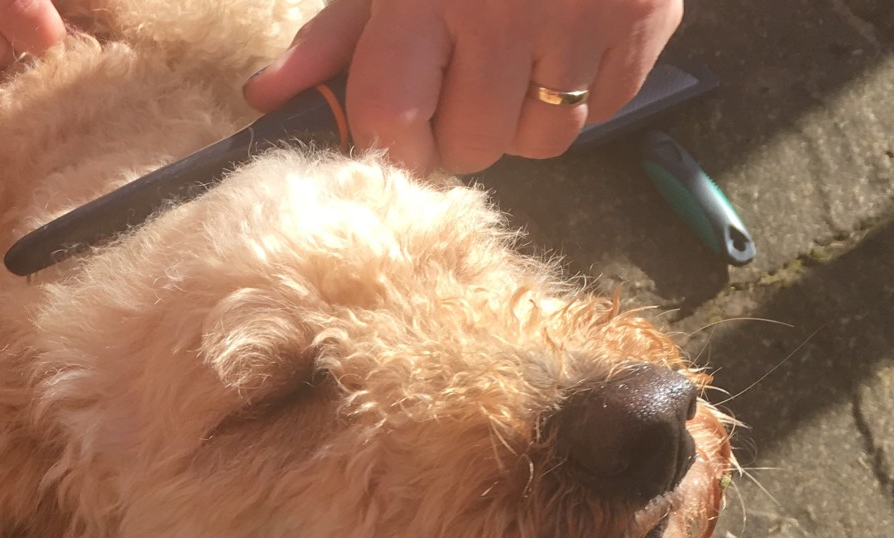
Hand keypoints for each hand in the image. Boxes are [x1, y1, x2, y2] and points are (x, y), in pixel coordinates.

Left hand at [243, 0, 682, 175]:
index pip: (391, 121)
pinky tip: (568, 44)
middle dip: (462, 130)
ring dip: (525, 120)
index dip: (394, 144)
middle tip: (467, 79)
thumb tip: (265, 97)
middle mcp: (506, 14)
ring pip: (544, 142)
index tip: (402, 133)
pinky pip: (607, 112)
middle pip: (472, 148)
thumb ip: (333, 36)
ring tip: (520, 62)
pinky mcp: (645, 24)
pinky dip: (585, 94)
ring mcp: (582, 21)